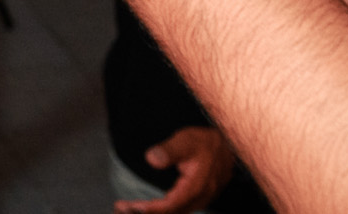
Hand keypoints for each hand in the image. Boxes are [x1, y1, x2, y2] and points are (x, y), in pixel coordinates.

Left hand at [114, 126, 235, 213]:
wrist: (227, 147)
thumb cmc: (204, 143)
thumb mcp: (185, 141)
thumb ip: (168, 151)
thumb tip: (151, 159)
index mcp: (196, 187)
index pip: (171, 204)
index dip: (151, 209)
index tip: (132, 207)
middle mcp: (199, 198)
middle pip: (171, 213)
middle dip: (145, 213)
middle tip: (120, 208)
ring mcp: (199, 201)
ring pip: (174, 213)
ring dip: (152, 212)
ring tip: (126, 208)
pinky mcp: (196, 199)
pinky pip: (177, 209)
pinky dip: (160, 210)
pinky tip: (145, 207)